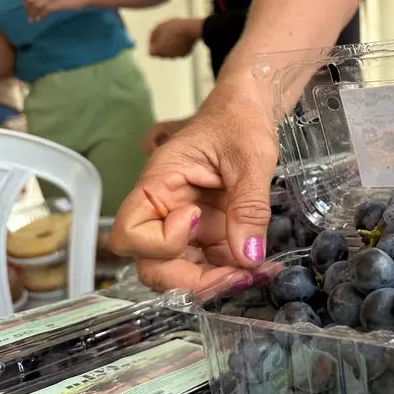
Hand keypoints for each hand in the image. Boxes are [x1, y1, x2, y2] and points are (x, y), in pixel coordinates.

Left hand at [23, 0, 86, 20]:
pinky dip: (41, 15)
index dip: (24, 1)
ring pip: (36, 5)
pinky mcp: (58, 3)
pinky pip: (45, 9)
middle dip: (28, 8)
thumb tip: (29, 5)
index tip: (27, 8)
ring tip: (34, 19)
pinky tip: (41, 19)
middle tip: (30, 16)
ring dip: (34, 13)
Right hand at [110, 80, 281, 291]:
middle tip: (238, 276)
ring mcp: (187, 225)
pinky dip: (235, 272)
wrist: (251, 111)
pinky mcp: (210, 232)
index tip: (196, 219)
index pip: (130, 234)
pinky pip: (213, 263)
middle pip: (154, 264)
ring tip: (258, 275)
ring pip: (184, 271)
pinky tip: (263, 269)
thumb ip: (248, 206)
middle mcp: (165, 211)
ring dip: (218, 282)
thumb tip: (247, 256)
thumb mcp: (250, 158)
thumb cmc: (240, 121)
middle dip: (192, 280)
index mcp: (159, 184)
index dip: (158, 242)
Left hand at [149, 18, 201, 57]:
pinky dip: (179, 46)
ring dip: (170, 46)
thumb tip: (153, 41)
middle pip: (161, 54)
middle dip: (161, 46)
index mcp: (158, 50)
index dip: (153, 45)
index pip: (151, 52)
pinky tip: (182, 38)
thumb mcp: (159, 27)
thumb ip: (153, 35)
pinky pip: (179, 51)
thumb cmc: (173, 27)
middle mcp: (167, 56)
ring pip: (170, 53)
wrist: (191, 29)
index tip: (157, 37)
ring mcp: (176, 56)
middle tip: (166, 35)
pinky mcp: (185, 54)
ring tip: (175, 35)